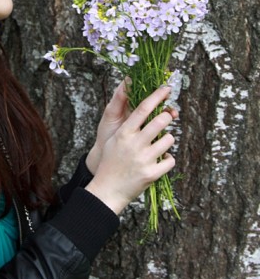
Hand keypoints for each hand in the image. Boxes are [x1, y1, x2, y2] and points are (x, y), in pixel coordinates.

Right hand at [85, 85, 175, 214]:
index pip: (143, 109)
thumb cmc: (111, 161)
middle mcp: (134, 143)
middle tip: (167, 117)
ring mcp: (144, 159)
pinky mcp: (152, 173)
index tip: (166, 89)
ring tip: (160, 144)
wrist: (107, 189)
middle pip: (160, 121)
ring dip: (167, 139)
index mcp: (124, 132)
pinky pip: (170, 160)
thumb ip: (129, 124)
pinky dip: (168, 159)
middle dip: (167, 116)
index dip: (156, 96)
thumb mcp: (115, 138)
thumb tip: (145, 109)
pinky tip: (160, 160)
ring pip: (169, 140)